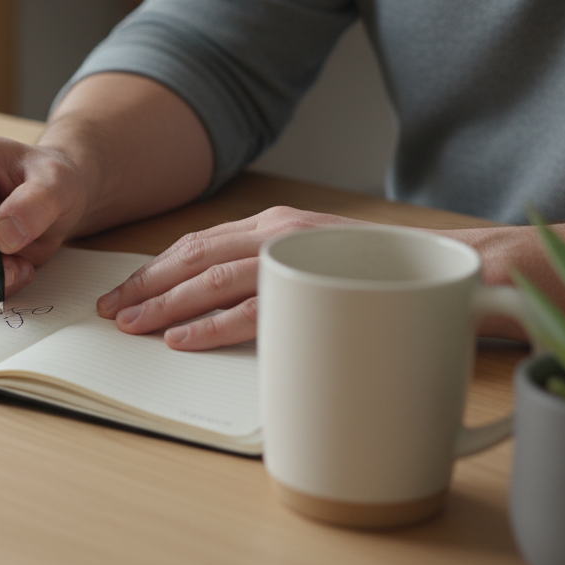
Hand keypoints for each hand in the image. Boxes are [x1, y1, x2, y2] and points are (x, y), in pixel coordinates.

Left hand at [96, 206, 370, 350]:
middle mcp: (279, 232)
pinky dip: (211, 325)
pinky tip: (181, 339)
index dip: (156, 268)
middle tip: (110, 310)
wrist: (453, 266)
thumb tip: (220, 307)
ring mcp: (296, 255)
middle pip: (193, 256)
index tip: (124, 290)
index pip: (199, 242)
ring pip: (213, 279)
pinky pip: (251, 308)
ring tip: (132, 325)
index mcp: (276, 225)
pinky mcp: (315, 284)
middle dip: (146, 284)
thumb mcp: (315, 262)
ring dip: (166, 305)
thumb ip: (272, 275)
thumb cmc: (382, 272)